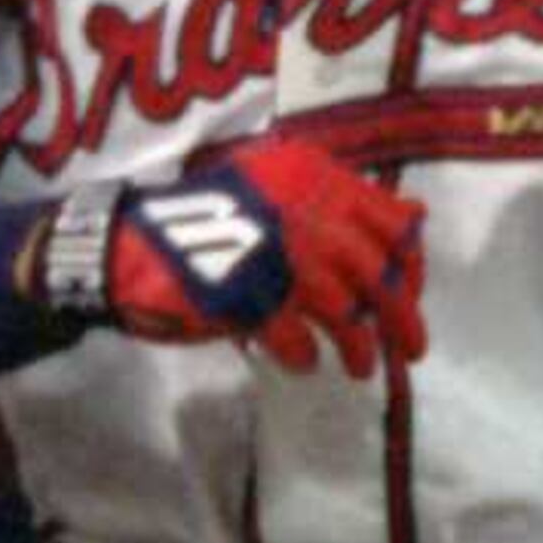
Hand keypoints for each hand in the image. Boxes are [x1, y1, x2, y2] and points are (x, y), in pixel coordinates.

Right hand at [23, 135, 425, 377]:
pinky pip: (297, 339)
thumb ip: (338, 201)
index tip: (408, 295)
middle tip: (410, 351)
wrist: (126, 247)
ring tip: (359, 367)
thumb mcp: (274, 189)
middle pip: (375, 272)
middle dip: (400, 318)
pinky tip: (305, 363)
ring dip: (358, 346)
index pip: (390, 222)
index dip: (409, 265)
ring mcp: (274, 254)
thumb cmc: (203, 219)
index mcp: (311, 175)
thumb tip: (416, 217)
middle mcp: (301, 208)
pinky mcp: (247, 299)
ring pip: (342, 310)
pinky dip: (306, 355)